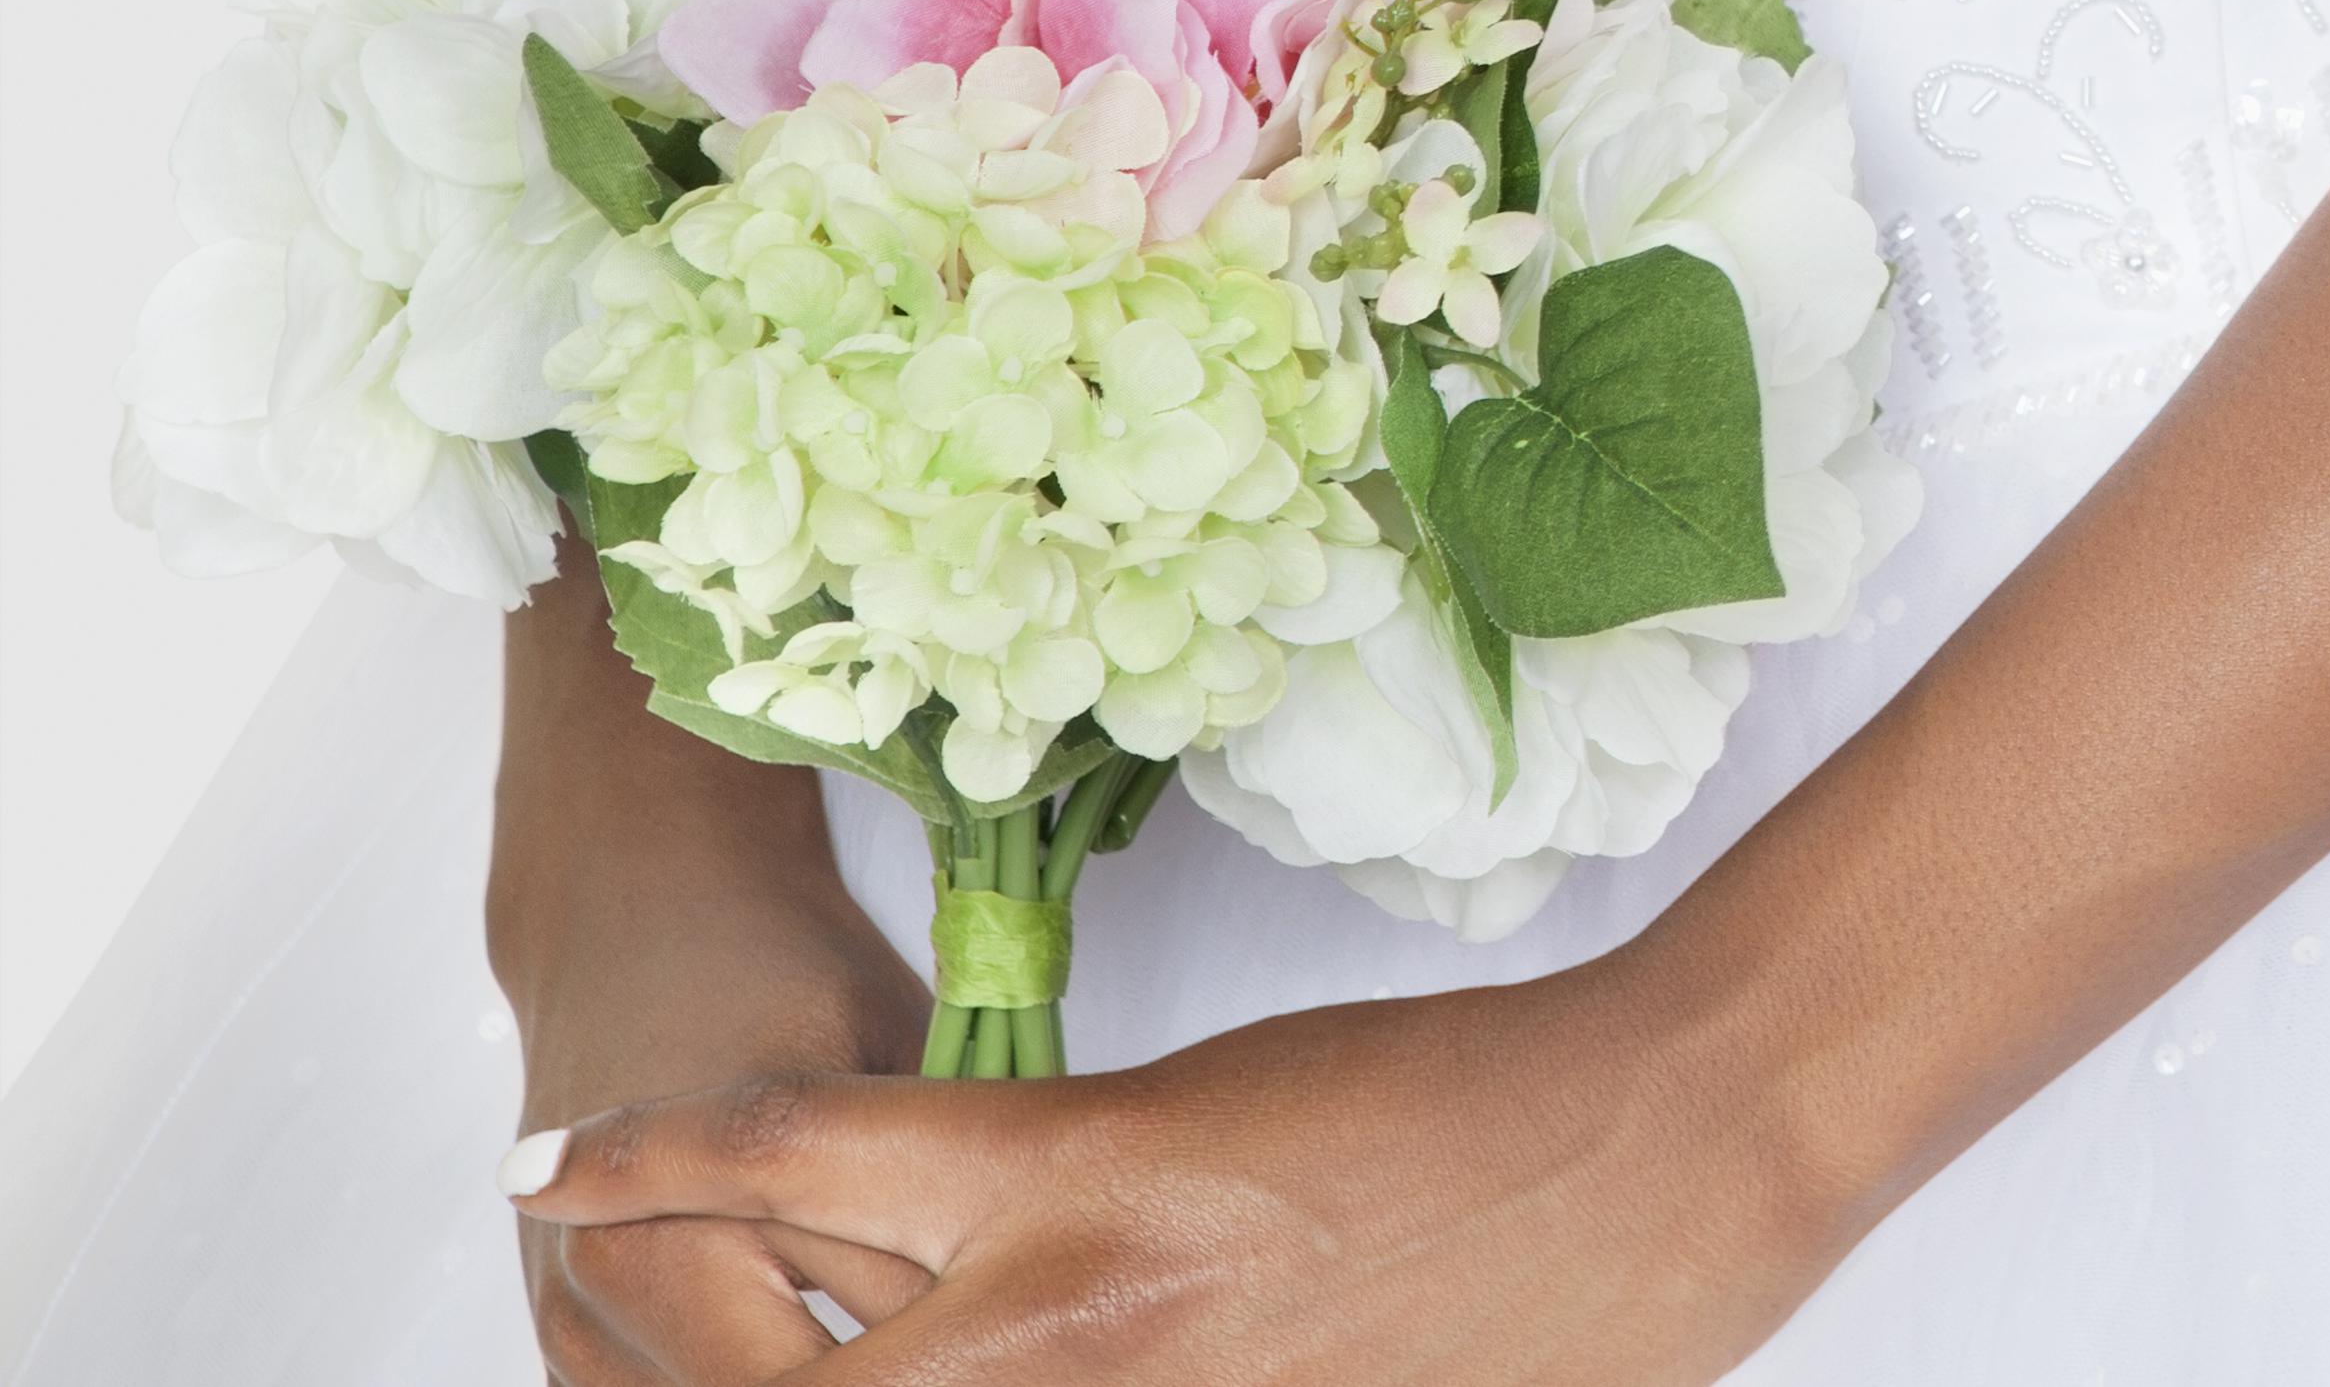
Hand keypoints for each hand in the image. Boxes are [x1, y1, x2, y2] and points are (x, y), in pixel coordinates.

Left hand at [497, 958, 1841, 1385]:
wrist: (1660, 1139)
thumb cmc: (1451, 1092)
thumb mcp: (1200, 1105)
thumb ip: (1036, 1192)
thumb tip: (910, 1265)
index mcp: (1061, 1173)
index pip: (778, 1160)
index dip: (639, 1169)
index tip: (547, 1173)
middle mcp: (1066, 1325)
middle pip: (781, 1373)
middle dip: (690, 1347)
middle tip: (638, 1338)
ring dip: (854, 1377)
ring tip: (871, 1345)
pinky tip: (1057, 1377)